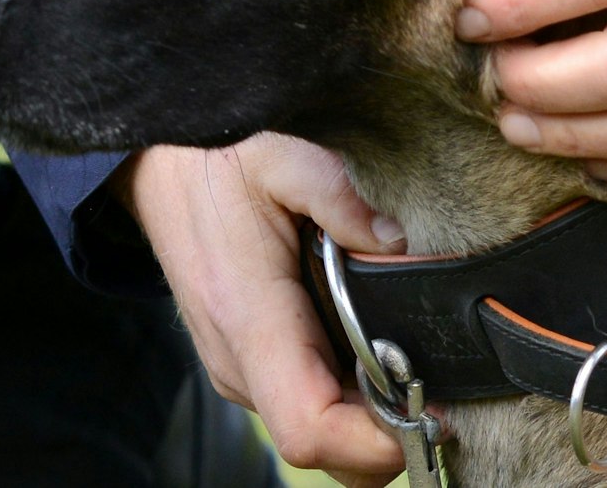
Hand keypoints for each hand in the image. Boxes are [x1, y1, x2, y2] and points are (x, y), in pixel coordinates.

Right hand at [119, 134, 407, 486]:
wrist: (158, 167)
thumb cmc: (214, 161)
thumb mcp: (282, 155)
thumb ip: (341, 195)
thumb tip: (400, 243)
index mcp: (249, 319)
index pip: (308, 428)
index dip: (376, 440)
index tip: (437, 411)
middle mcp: (238, 363)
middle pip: (323, 451)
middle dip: (389, 439)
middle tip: (447, 389)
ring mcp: (240, 370)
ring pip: (318, 437)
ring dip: (372, 422)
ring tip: (419, 369)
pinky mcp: (249, 364)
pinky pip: (307, 407)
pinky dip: (351, 402)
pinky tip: (380, 354)